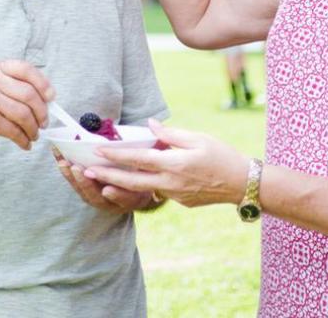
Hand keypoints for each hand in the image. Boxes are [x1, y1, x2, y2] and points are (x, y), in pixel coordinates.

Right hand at [0, 59, 52, 150]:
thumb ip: (14, 86)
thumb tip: (45, 99)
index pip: (25, 69)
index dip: (42, 83)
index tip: (51, 97)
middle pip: (28, 94)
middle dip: (41, 112)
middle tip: (43, 122)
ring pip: (23, 114)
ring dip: (33, 128)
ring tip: (33, 135)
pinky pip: (14, 130)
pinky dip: (23, 140)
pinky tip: (24, 143)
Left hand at [52, 149, 159, 213]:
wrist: (156, 185)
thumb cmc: (157, 166)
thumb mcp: (164, 157)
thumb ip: (160, 142)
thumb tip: (152, 123)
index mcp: (141, 195)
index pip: (128, 194)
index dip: (117, 192)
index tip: (107, 187)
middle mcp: (124, 201)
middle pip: (103, 198)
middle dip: (88, 184)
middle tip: (78, 170)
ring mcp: (110, 202)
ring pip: (89, 195)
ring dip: (75, 180)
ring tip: (65, 164)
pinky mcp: (98, 198)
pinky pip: (81, 190)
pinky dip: (70, 176)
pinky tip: (60, 161)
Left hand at [82, 121, 247, 207]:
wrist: (242, 183)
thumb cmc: (222, 155)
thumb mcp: (198, 138)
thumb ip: (171, 134)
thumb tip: (150, 125)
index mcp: (174, 164)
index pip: (138, 158)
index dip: (116, 154)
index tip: (97, 150)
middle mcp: (171, 183)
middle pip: (132, 181)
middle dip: (107, 176)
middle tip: (85, 171)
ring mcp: (175, 196)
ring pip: (142, 189)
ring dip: (121, 184)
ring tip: (101, 177)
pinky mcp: (180, 202)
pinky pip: (158, 192)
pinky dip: (145, 185)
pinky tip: (136, 178)